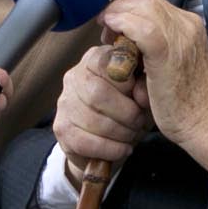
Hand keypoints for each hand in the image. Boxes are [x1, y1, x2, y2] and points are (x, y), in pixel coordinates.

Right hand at [53, 40, 153, 179]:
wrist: (106, 140)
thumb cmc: (128, 108)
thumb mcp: (142, 92)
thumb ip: (145, 87)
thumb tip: (141, 96)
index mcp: (95, 59)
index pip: (106, 63)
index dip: (127, 83)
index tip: (141, 98)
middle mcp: (74, 76)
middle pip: (98, 94)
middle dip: (127, 114)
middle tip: (139, 122)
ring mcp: (64, 103)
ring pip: (92, 120)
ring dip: (121, 133)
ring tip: (132, 135)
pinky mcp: (62, 129)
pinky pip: (85, 142)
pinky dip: (110, 149)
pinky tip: (123, 149)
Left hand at [99, 0, 207, 173]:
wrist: (205, 123)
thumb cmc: (185, 102)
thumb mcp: (173, 64)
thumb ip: (156, 46)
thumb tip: (125, 39)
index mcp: (189, 25)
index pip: (151, 1)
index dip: (127, 9)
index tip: (113, 28)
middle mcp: (187, 24)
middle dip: (119, 9)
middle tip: (107, 32)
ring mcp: (179, 35)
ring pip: (141, 5)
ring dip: (118, 17)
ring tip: (108, 37)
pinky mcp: (166, 51)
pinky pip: (140, 27)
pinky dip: (122, 24)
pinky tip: (111, 33)